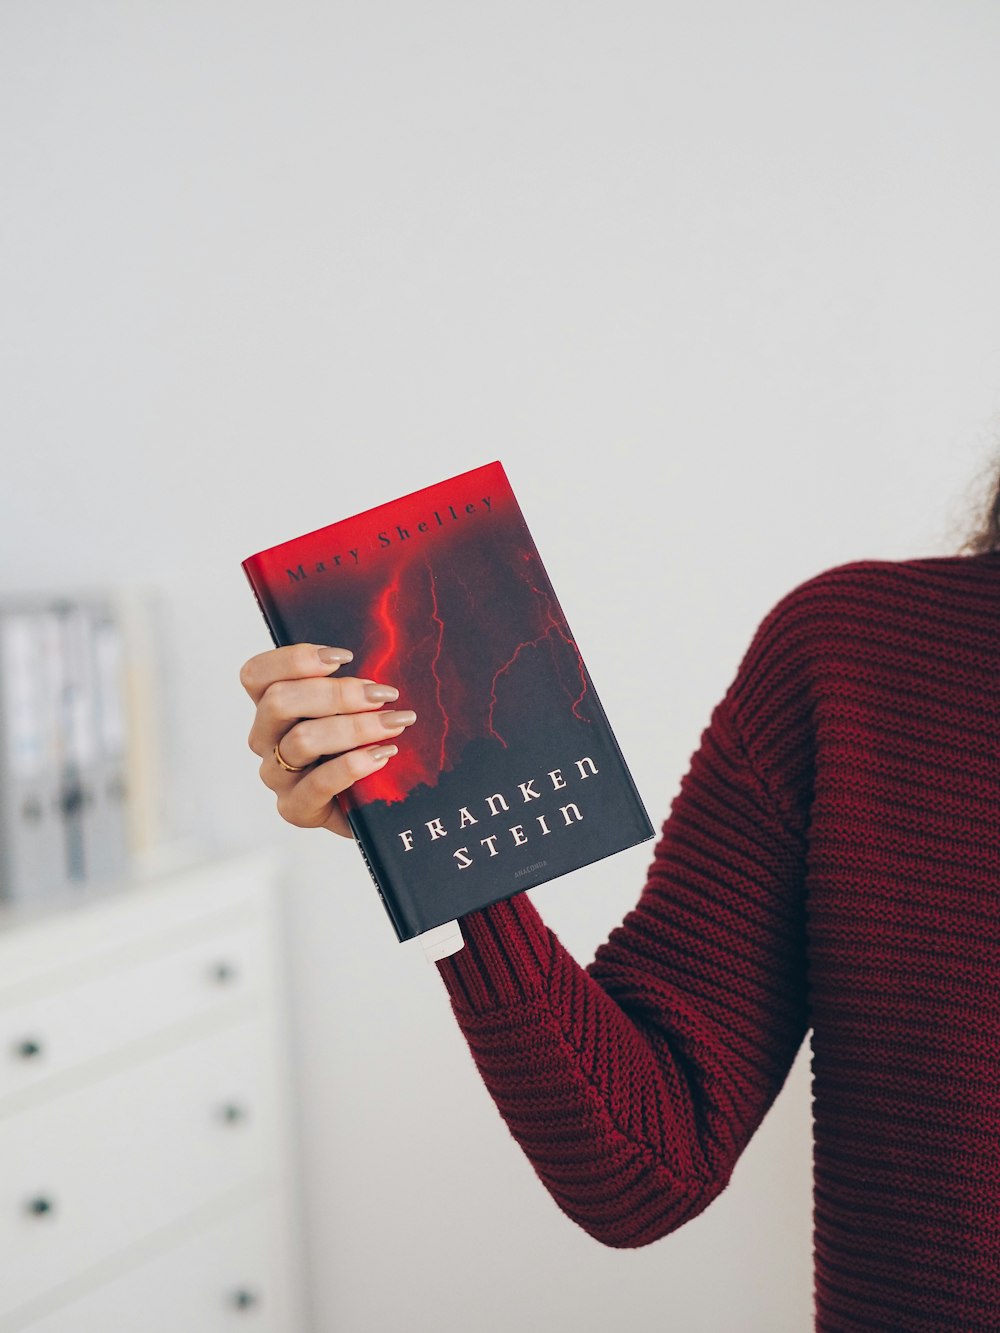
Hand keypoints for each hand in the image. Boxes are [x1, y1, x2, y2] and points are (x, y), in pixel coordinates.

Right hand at [239, 643, 416, 837]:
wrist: (368, 804)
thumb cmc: (357, 748)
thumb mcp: (350, 710)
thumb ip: (348, 688)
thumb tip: (378, 660)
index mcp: (271, 708)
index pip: (256, 675)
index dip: (294, 660)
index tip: (344, 657)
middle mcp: (265, 739)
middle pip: (278, 702)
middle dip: (337, 693)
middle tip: (382, 695)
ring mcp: (277, 776)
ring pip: (302, 740)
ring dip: (355, 728)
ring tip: (394, 723)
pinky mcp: (294, 808)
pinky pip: (318, 783)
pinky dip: (353, 765)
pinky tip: (383, 755)